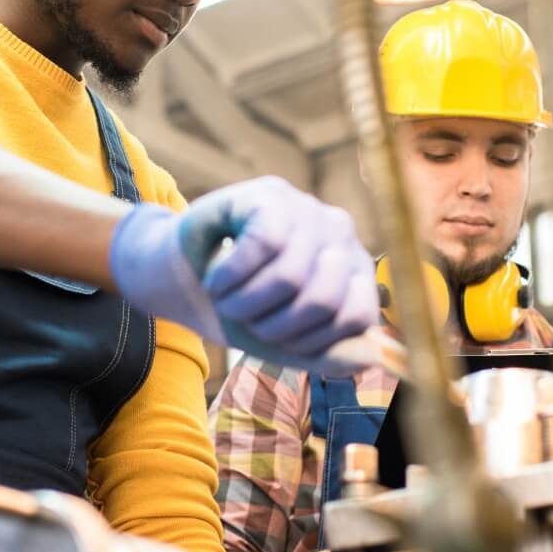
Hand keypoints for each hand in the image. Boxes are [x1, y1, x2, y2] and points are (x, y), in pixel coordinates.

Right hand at [109, 177, 376, 368]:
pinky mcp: (271, 194)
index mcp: (355, 272)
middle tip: (243, 319)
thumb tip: (370, 357)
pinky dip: (228, 276)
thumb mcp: (284, 340)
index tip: (275, 341)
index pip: (357, 318)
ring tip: (224, 299)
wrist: (182, 276)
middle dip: (271, 326)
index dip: (311, 341)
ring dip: (243, 303)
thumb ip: (327, 354)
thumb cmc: (239, 307)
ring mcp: (309, 209)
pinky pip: (262, 246)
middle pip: (320, 300)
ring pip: (289, 276)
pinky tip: (215, 278)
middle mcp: (341, 234)